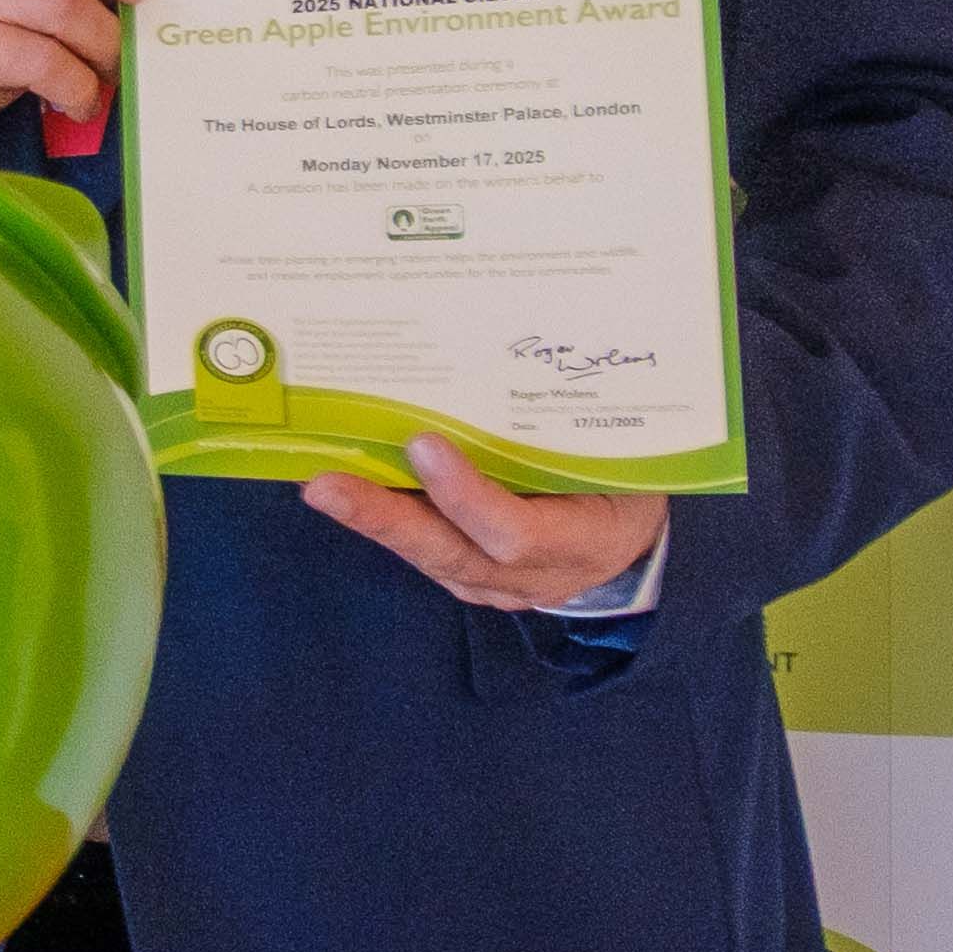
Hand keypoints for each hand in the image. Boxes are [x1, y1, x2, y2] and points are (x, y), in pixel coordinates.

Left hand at [304, 437, 668, 613]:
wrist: (632, 544)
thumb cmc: (625, 485)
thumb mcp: (619, 463)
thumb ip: (567, 436)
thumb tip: (500, 365)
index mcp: (584, 542)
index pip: (516, 533)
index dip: (467, 495)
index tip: (424, 443)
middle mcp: (536, 576)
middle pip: (452, 553)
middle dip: (385, 518)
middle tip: (326, 485)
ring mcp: (501, 586)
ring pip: (429, 555)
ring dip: (372, 518)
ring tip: (320, 483)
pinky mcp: (474, 581)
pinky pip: (427, 553)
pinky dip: (387, 520)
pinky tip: (346, 488)